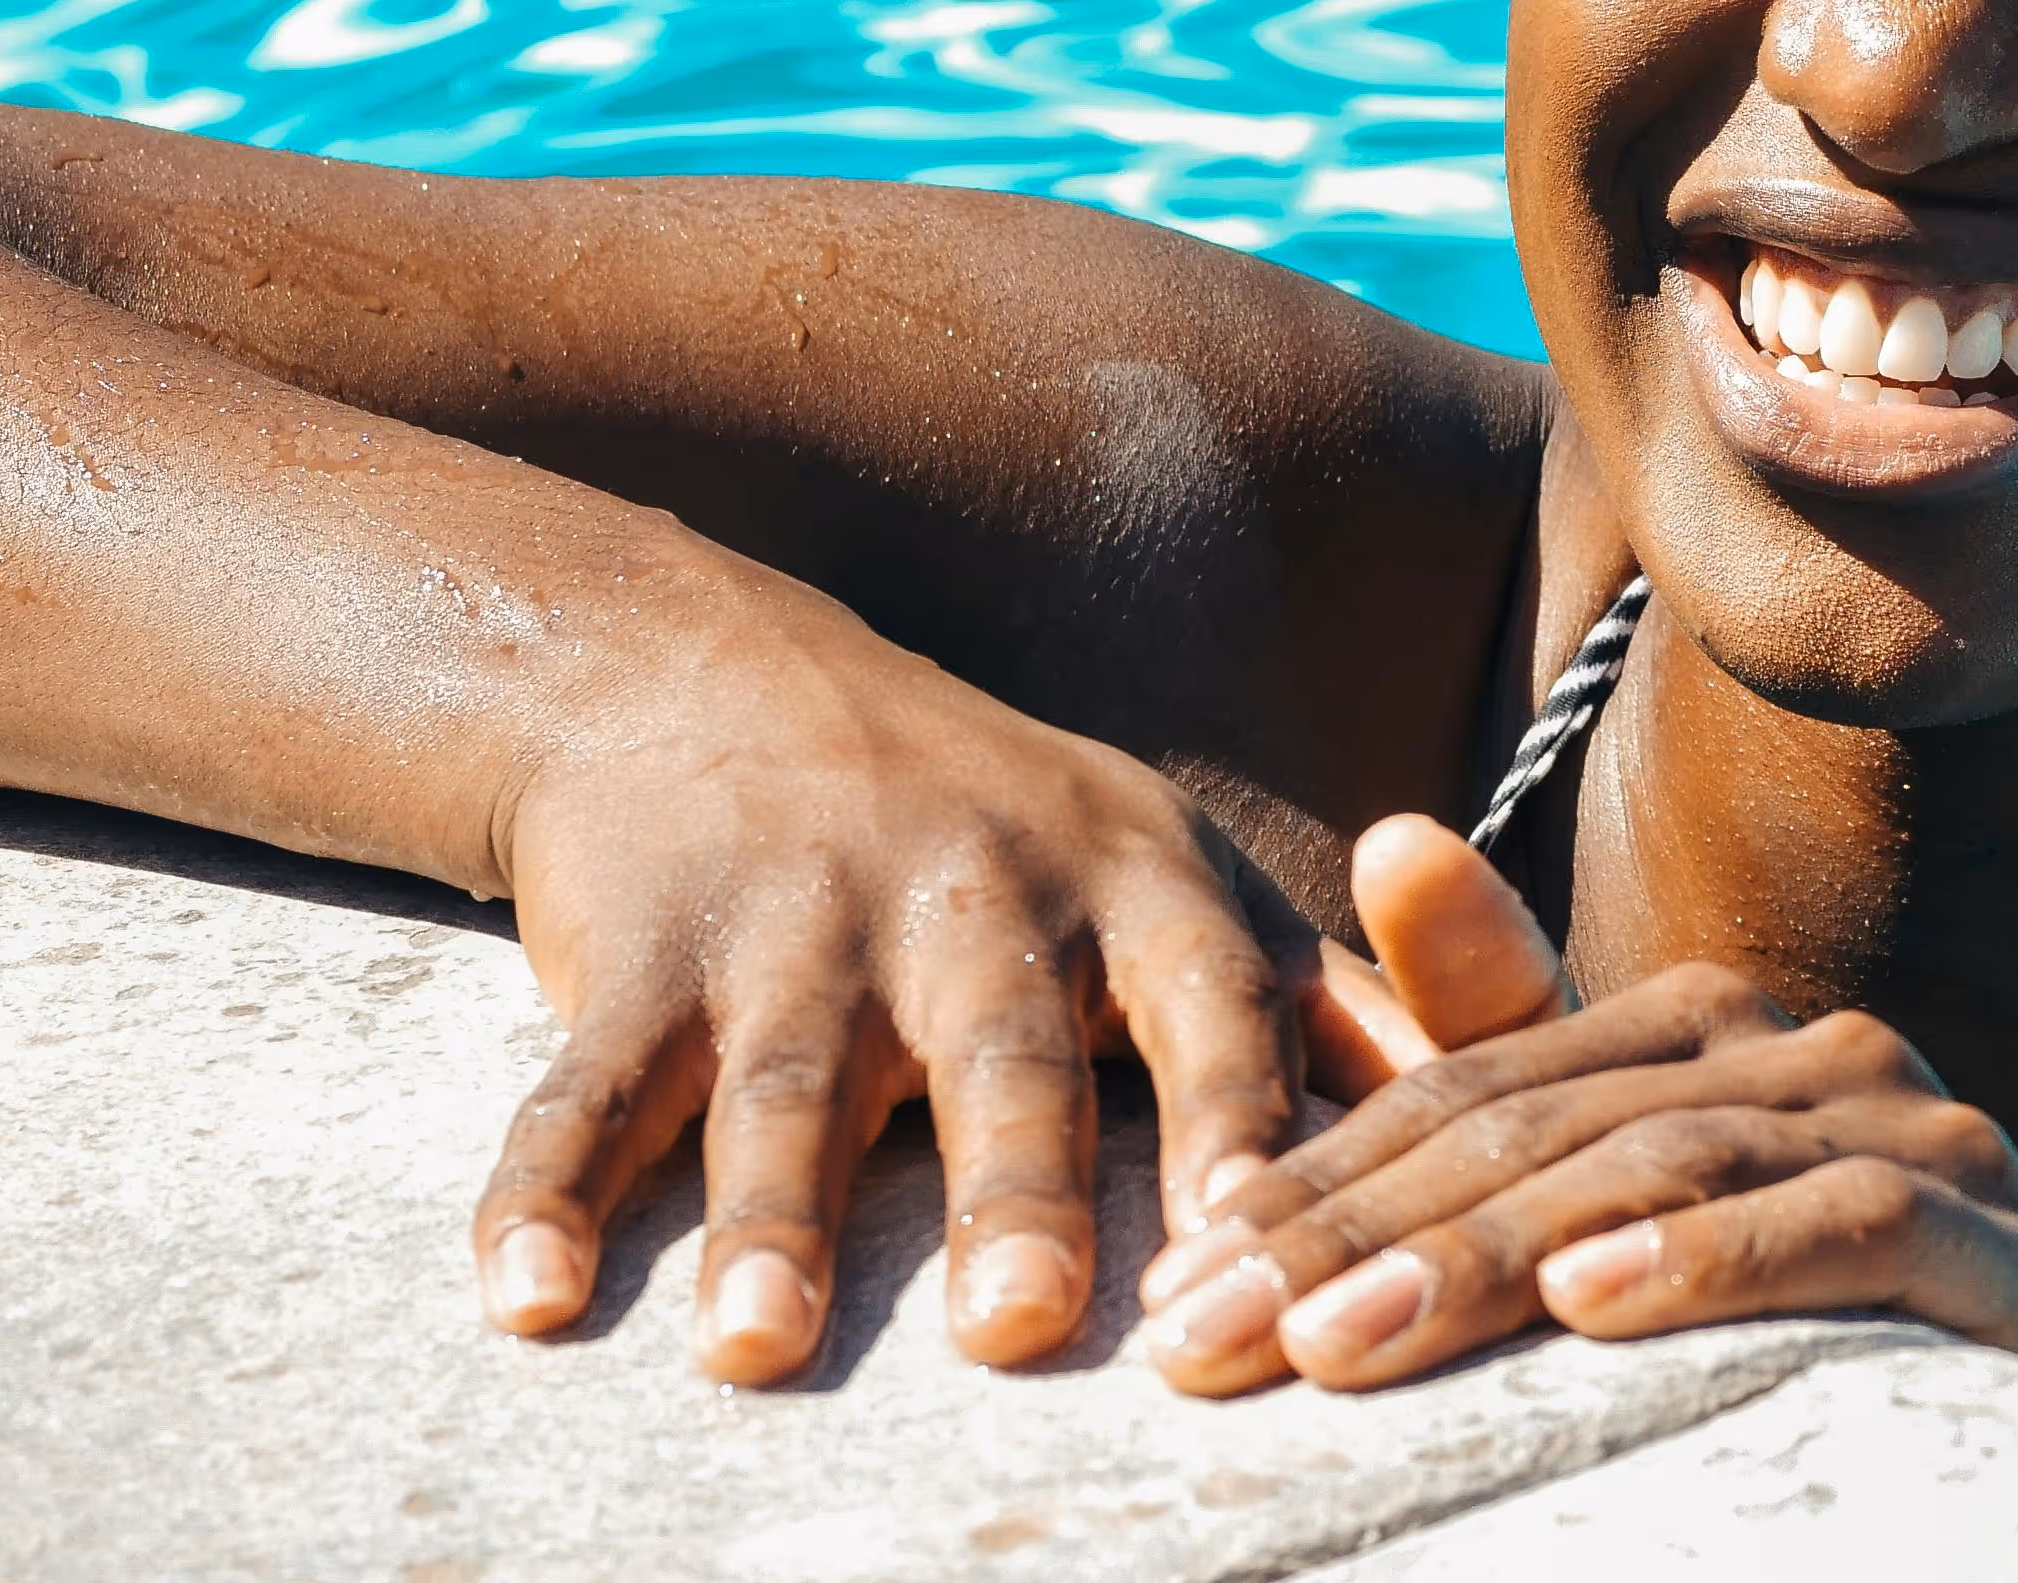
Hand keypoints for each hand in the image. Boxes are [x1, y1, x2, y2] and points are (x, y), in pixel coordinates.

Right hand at [464, 584, 1311, 1383]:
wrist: (701, 665)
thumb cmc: (987, 816)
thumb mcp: (1160, 865)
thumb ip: (1313, 1000)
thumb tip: (1491, 1100)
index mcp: (1125, 878)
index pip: (1208, 1000)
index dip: (1235, 1116)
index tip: (1254, 1240)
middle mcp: (971, 889)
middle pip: (999, 1054)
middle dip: (1013, 1188)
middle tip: (1026, 1324)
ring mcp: (797, 917)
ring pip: (789, 1085)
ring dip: (769, 1221)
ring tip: (760, 1351)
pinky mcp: (639, 948)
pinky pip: (587, 1084)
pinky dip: (544, 1191)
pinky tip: (526, 1298)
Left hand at [1145, 816, 2017, 1391]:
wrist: (1985, 1501)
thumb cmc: (1763, 1352)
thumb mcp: (1594, 1212)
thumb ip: (1499, 1037)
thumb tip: (1393, 833)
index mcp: (1722, 1032)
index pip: (1486, 1086)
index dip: (1324, 1178)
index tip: (1178, 1284)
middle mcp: (1835, 1058)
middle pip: (1561, 1130)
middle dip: (1365, 1239)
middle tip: (1210, 1337)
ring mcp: (1943, 1146)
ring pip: (1680, 1169)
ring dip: (1494, 1261)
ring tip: (1339, 1337)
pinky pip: (1851, 1229)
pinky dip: (1713, 1261)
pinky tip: (1591, 1303)